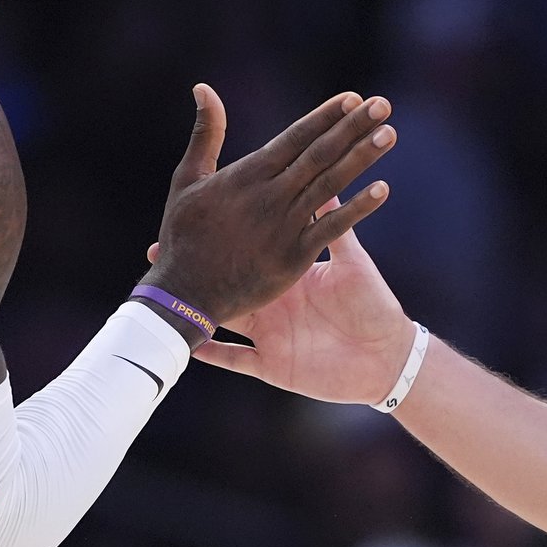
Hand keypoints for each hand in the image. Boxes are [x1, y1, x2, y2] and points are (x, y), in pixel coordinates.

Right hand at [143, 86, 394, 330]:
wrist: (183, 293)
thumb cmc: (182, 235)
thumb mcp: (188, 179)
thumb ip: (205, 134)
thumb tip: (204, 87)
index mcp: (247, 174)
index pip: (295, 137)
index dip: (326, 117)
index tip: (353, 98)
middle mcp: (269, 195)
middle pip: (319, 154)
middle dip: (353, 127)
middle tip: (383, 104)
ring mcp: (283, 226)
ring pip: (330, 184)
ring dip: (361, 158)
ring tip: (388, 133)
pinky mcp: (292, 257)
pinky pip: (330, 228)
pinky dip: (357, 209)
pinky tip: (382, 190)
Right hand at [182, 209, 417, 405]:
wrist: (387, 360)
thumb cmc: (375, 307)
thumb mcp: (352, 263)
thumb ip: (335, 223)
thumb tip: (330, 179)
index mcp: (290, 273)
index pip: (254, 245)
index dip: (230, 229)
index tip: (202, 209)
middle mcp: (274, 304)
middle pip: (227, 280)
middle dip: (196, 264)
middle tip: (159, 245)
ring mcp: (268, 335)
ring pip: (221, 318)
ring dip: (193, 306)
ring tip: (162, 293)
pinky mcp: (272, 367)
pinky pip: (234, 360)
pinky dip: (211, 353)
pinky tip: (185, 343)